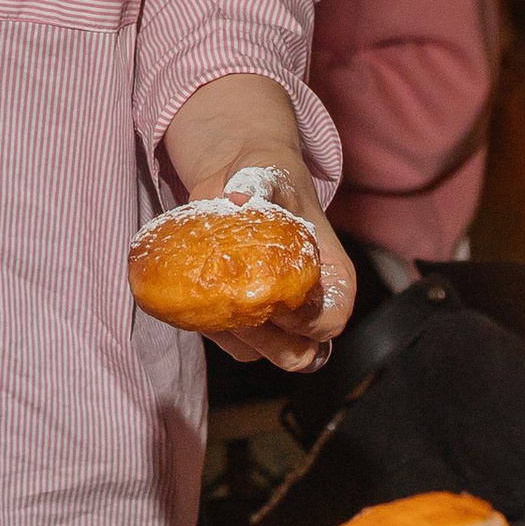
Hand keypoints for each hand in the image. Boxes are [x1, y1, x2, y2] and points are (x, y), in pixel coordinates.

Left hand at [160, 75, 358, 376]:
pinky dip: (211, 332)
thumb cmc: (268, 176)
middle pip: (299, 354)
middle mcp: (306, 303)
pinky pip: (230, 342)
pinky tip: (193, 303)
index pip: (332, 319)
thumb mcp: (270, 172)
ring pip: (260, 353)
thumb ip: (259, 183)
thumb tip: (238, 196)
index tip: (277, 302)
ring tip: (210, 306)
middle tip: (237, 314)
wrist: (236, 180)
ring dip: (234, 340)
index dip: (308, 322)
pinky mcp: (241, 316)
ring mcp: (273, 315)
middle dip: (269, 344)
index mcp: (331, 275)